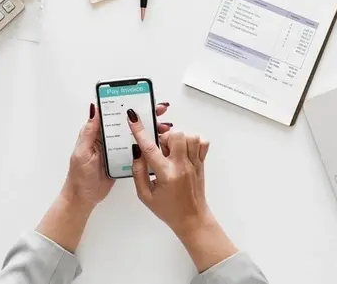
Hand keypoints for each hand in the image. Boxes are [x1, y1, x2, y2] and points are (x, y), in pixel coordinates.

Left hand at [37, 102, 171, 251]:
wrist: (84, 197)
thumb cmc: (79, 175)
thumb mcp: (83, 151)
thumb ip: (89, 131)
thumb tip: (94, 108)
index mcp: (97, 132)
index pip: (114, 113)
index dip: (128, 104)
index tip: (141, 98)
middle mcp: (108, 137)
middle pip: (128, 122)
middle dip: (145, 115)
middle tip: (160, 110)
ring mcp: (117, 148)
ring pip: (136, 135)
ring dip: (149, 129)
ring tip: (164, 127)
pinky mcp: (124, 159)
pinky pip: (138, 149)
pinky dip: (148, 145)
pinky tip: (159, 143)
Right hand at [127, 110, 236, 271]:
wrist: (192, 218)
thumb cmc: (168, 209)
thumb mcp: (145, 195)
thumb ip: (138, 172)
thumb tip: (137, 153)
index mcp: (166, 175)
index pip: (150, 148)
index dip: (139, 131)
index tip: (133, 118)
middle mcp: (182, 167)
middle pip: (175, 135)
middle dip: (164, 137)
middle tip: (160, 149)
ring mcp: (194, 164)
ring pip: (190, 136)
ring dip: (179, 138)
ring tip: (172, 150)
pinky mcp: (202, 163)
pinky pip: (203, 143)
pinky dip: (193, 141)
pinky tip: (184, 151)